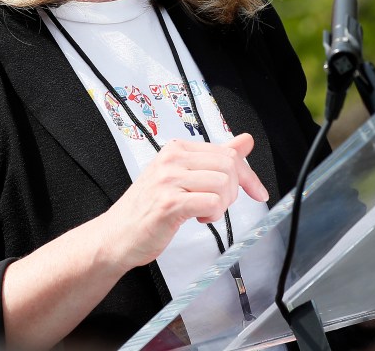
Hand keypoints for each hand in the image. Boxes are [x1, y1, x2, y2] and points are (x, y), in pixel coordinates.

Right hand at [98, 133, 268, 270]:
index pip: (227, 152)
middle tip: (219, 205)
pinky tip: (198, 218)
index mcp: (176, 148)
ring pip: (223, 184)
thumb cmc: (149, 208)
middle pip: (229, 166)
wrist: (117, 234)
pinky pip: (211, 203)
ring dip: (222, 205)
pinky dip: (213, 215)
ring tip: (204, 212)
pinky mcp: (169, 203)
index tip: (256, 191)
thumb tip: (245, 140)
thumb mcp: (183, 176)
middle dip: (234, 191)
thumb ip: (215, 158)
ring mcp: (169, 180)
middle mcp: (172, 159)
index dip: (247, 175)